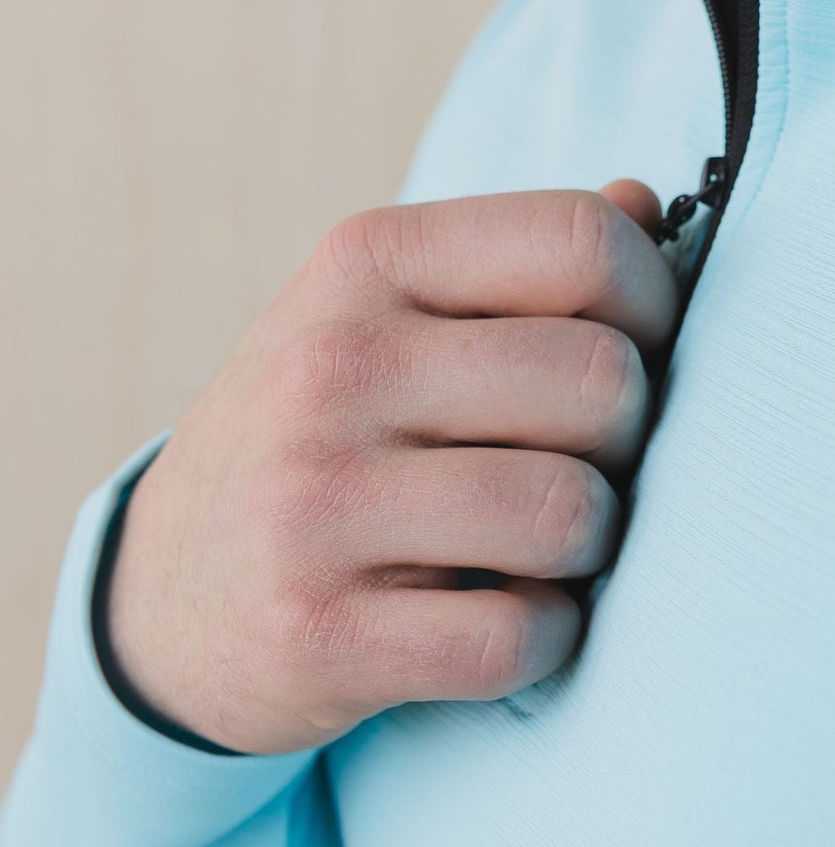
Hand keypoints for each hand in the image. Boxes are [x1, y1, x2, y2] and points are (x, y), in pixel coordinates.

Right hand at [103, 182, 675, 754]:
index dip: (653, 306)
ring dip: (588, 548)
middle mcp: (330, 369)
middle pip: (600, 379)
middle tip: (575, 467)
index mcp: (366, 264)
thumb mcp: (391, 318)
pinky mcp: (316, 633)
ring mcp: (312, 503)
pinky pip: (515, 638)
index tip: (633, 355)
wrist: (169, 595)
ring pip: (569, 513)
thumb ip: (521, 265)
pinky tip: (502, 620)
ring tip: (537, 549)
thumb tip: (647, 205)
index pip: (584, 242)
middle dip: (627, 439)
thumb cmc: (329, 441)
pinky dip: (542, 640)